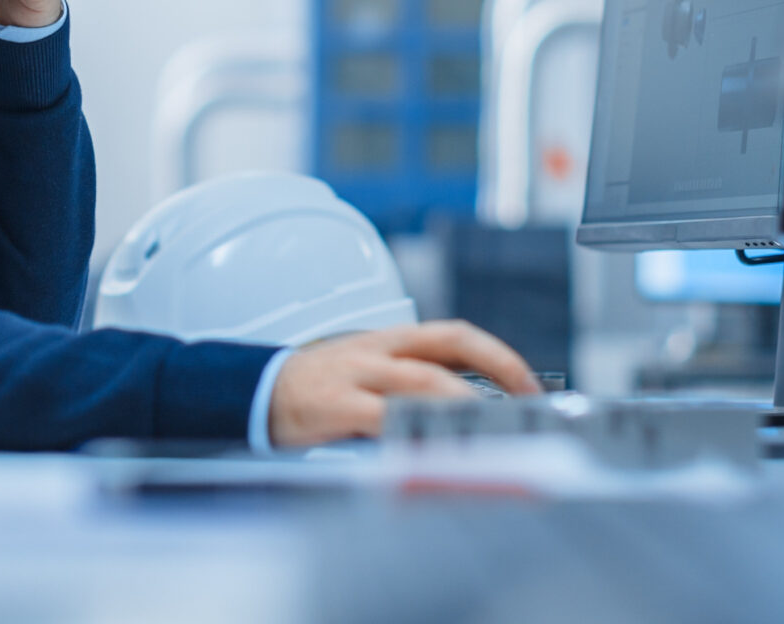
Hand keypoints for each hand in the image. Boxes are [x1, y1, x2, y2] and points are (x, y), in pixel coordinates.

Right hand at [267, 321, 539, 448]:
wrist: (254, 390)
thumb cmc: (318, 388)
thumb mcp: (367, 373)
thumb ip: (410, 387)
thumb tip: (468, 417)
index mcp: (390, 340)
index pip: (455, 335)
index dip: (499, 356)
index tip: (530, 387)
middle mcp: (379, 350)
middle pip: (450, 347)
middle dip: (499, 371)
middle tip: (527, 406)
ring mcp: (357, 375)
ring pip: (424, 380)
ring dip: (466, 404)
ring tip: (496, 428)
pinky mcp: (336, 406)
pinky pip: (383, 417)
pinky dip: (413, 431)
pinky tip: (435, 448)